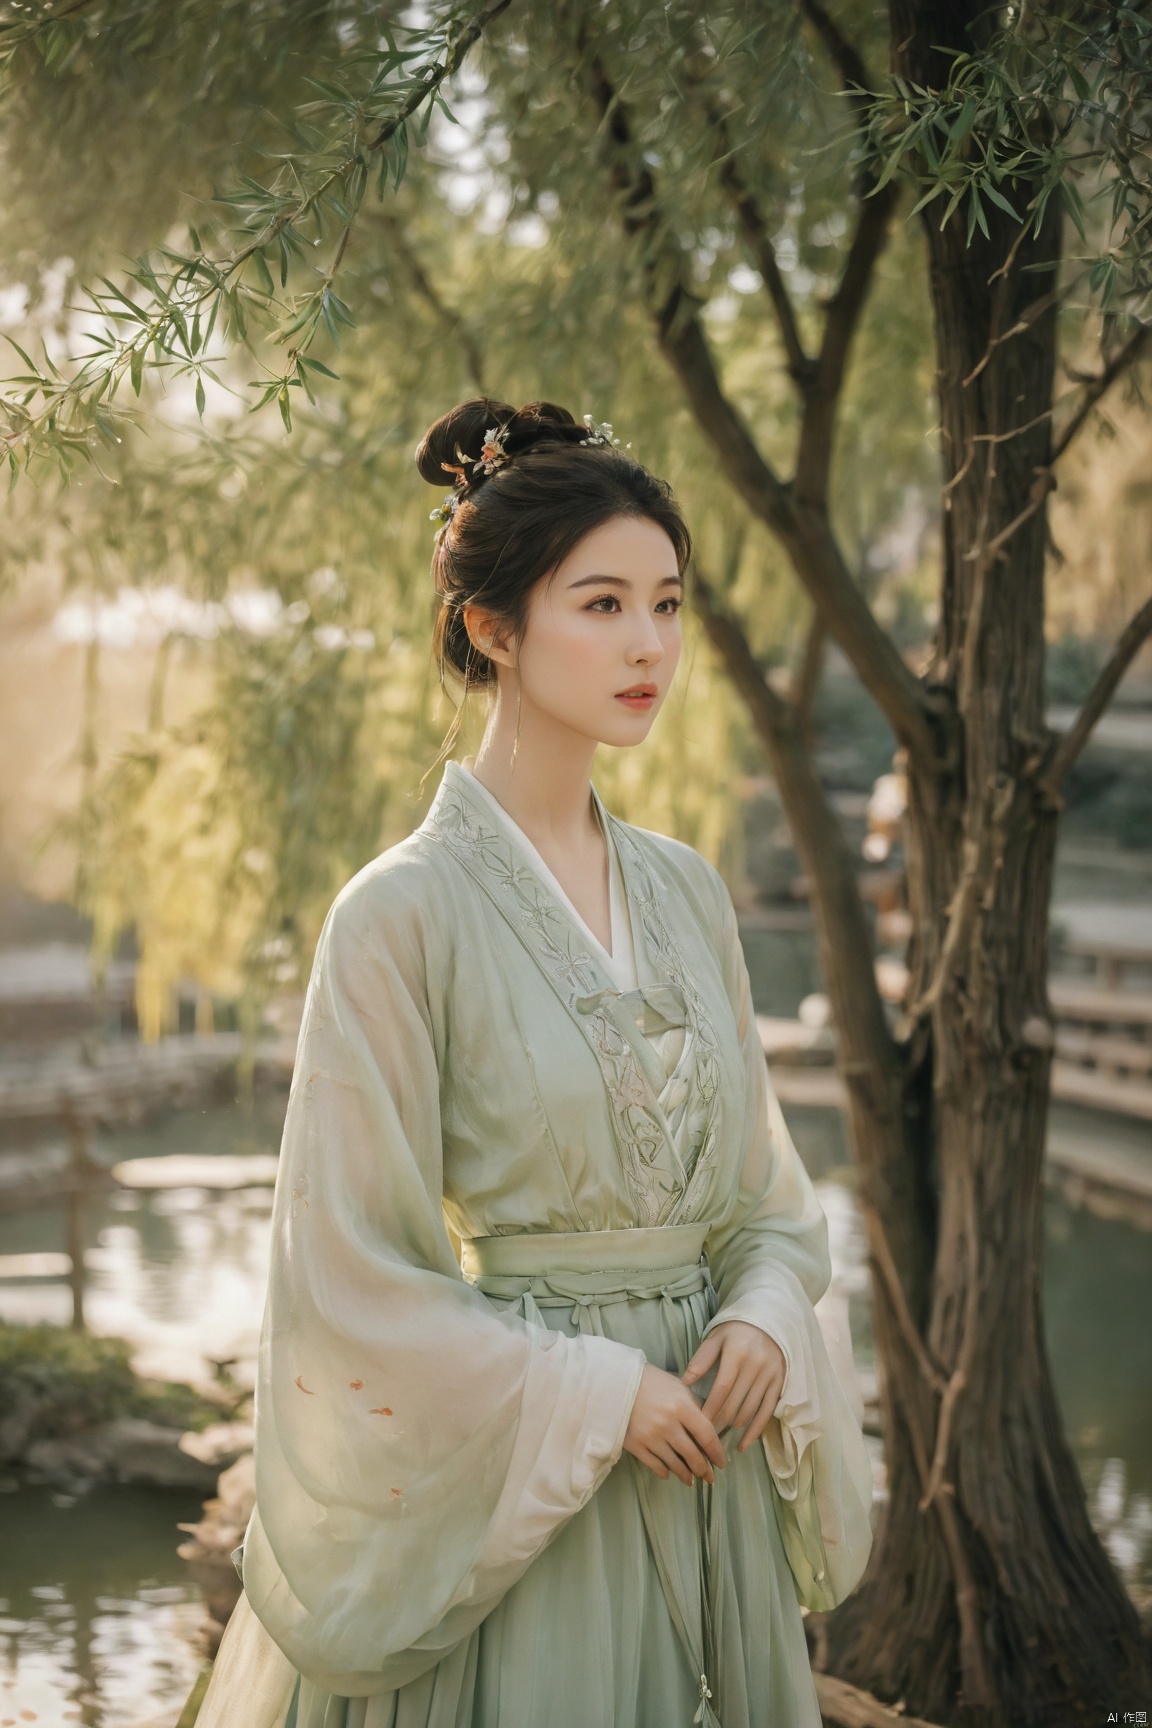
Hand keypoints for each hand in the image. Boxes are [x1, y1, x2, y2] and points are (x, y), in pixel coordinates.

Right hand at [623, 1362, 727, 1485]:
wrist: (616, 1383)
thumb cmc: (651, 1381)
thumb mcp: (677, 1387)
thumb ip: (693, 1407)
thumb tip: (706, 1429)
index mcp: (681, 1406)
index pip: (706, 1435)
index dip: (716, 1452)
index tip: (721, 1462)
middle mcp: (668, 1424)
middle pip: (692, 1454)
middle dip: (703, 1469)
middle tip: (709, 1477)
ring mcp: (650, 1437)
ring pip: (674, 1464)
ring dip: (685, 1474)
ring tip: (691, 1480)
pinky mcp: (635, 1445)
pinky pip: (655, 1465)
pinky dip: (664, 1472)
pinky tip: (669, 1473)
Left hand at [682, 1320, 785, 1452]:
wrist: (770, 1323)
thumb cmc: (737, 1331)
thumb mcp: (717, 1338)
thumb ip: (702, 1359)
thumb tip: (685, 1382)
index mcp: (737, 1354)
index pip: (721, 1388)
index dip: (710, 1408)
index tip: (698, 1422)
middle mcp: (755, 1366)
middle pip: (735, 1402)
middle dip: (719, 1420)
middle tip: (705, 1435)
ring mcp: (769, 1377)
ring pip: (750, 1410)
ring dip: (734, 1426)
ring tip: (719, 1436)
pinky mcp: (778, 1385)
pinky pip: (767, 1413)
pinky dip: (755, 1431)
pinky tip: (743, 1444)